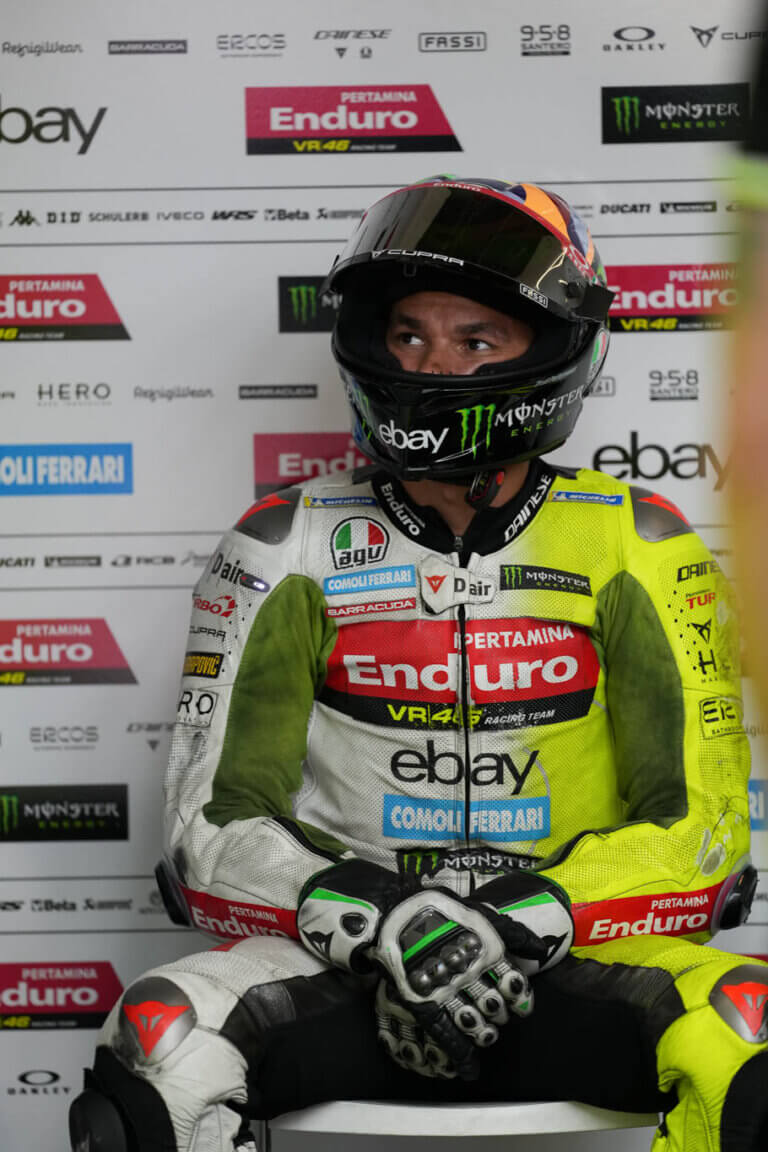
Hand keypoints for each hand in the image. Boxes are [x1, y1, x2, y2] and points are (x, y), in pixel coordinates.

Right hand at [371, 889, 541, 1077]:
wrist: (394, 913)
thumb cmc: (439, 912)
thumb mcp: (479, 913)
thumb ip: (511, 931)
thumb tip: (541, 949)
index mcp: (482, 948)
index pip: (511, 979)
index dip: (520, 994)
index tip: (522, 1003)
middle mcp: (466, 971)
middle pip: (493, 1004)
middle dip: (500, 1013)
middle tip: (497, 1014)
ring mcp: (443, 989)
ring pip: (472, 1022)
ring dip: (484, 1034)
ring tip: (487, 1035)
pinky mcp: (422, 1003)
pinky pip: (445, 1036)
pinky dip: (460, 1055)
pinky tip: (469, 1069)